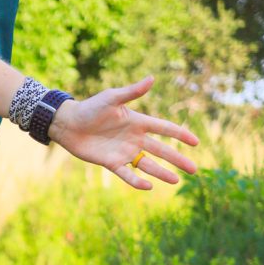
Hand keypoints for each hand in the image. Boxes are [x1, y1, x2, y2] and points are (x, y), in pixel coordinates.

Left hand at [47, 75, 198, 190]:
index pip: (164, 129)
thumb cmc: (90, 108)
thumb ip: (132, 92)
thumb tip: (152, 78)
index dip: (180, 134)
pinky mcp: (111, 162)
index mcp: (137, 122)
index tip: (196, 142)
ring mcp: (124, 151)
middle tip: (194, 170)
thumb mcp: (111, 98)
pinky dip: (137, 180)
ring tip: (176, 181)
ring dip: (162, 173)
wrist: (68, 123)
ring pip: (147, 165)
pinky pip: (127, 174)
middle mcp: (134, 138)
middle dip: (177, 159)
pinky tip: (148, 186)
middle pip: (161, 150)